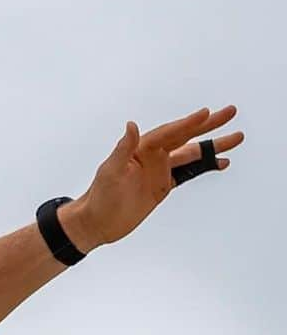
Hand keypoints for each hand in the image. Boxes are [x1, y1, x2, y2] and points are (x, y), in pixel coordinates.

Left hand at [69, 104, 243, 248]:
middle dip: (208, 126)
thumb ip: (123, 149)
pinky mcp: (163, 185)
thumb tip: (131, 125)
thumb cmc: (100, 196)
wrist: (98, 222)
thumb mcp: (111, 172)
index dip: (188, 123)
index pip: (169, 133)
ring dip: (213, 146)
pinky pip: (188, 172)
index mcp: (141, 149)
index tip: (207, 113)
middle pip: (185, 137)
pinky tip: (221, 162)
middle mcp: (152, 156)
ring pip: (191, 154)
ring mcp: (160, 170)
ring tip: (236, 137)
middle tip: (231, 113)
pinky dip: (205, 166)